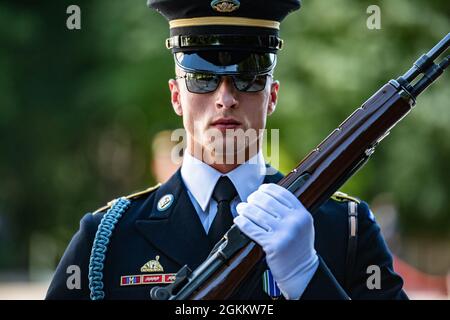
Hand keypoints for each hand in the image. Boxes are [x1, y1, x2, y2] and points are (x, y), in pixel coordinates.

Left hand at [234, 183, 318, 298]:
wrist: (301, 271)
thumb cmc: (298, 246)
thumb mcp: (302, 224)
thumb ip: (290, 210)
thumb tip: (267, 195)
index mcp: (302, 214)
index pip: (282, 193)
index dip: (268, 189)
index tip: (260, 189)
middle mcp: (294, 222)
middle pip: (267, 202)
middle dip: (254, 198)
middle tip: (249, 200)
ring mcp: (284, 233)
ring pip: (258, 214)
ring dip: (245, 209)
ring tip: (241, 208)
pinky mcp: (273, 245)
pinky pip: (252, 229)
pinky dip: (242, 223)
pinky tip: (239, 220)